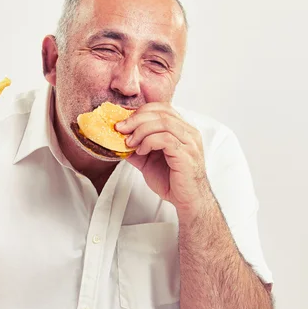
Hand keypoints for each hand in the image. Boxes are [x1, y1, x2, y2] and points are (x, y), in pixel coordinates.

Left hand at [116, 103, 214, 221]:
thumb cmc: (172, 180)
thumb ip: (136, 148)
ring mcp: (189, 142)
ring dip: (140, 130)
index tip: (123, 121)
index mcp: (181, 129)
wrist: (187, 200)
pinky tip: (141, 151)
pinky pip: (165, 139)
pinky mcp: (186, 153)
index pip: (162, 108)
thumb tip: (117, 139)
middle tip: (120, 128)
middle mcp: (188, 132)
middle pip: (161, 112)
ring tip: (130, 143)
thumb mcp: (147, 160)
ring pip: (163, 122)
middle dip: (136, 118)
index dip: (140, 111)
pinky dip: (149, 142)